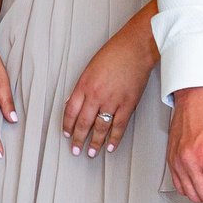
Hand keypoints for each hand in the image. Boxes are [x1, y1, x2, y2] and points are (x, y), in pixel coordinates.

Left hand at [62, 24, 154, 156]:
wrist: (135, 48)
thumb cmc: (113, 54)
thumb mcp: (89, 69)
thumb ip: (82, 87)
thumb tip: (74, 103)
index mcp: (84, 86)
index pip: (70, 111)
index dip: (67, 125)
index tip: (67, 134)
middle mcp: (96, 95)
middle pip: (83, 123)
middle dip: (78, 139)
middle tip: (75, 150)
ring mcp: (112, 101)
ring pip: (100, 127)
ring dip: (95, 142)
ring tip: (91, 153)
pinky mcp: (128, 104)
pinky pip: (119, 125)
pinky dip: (114, 138)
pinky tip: (110, 146)